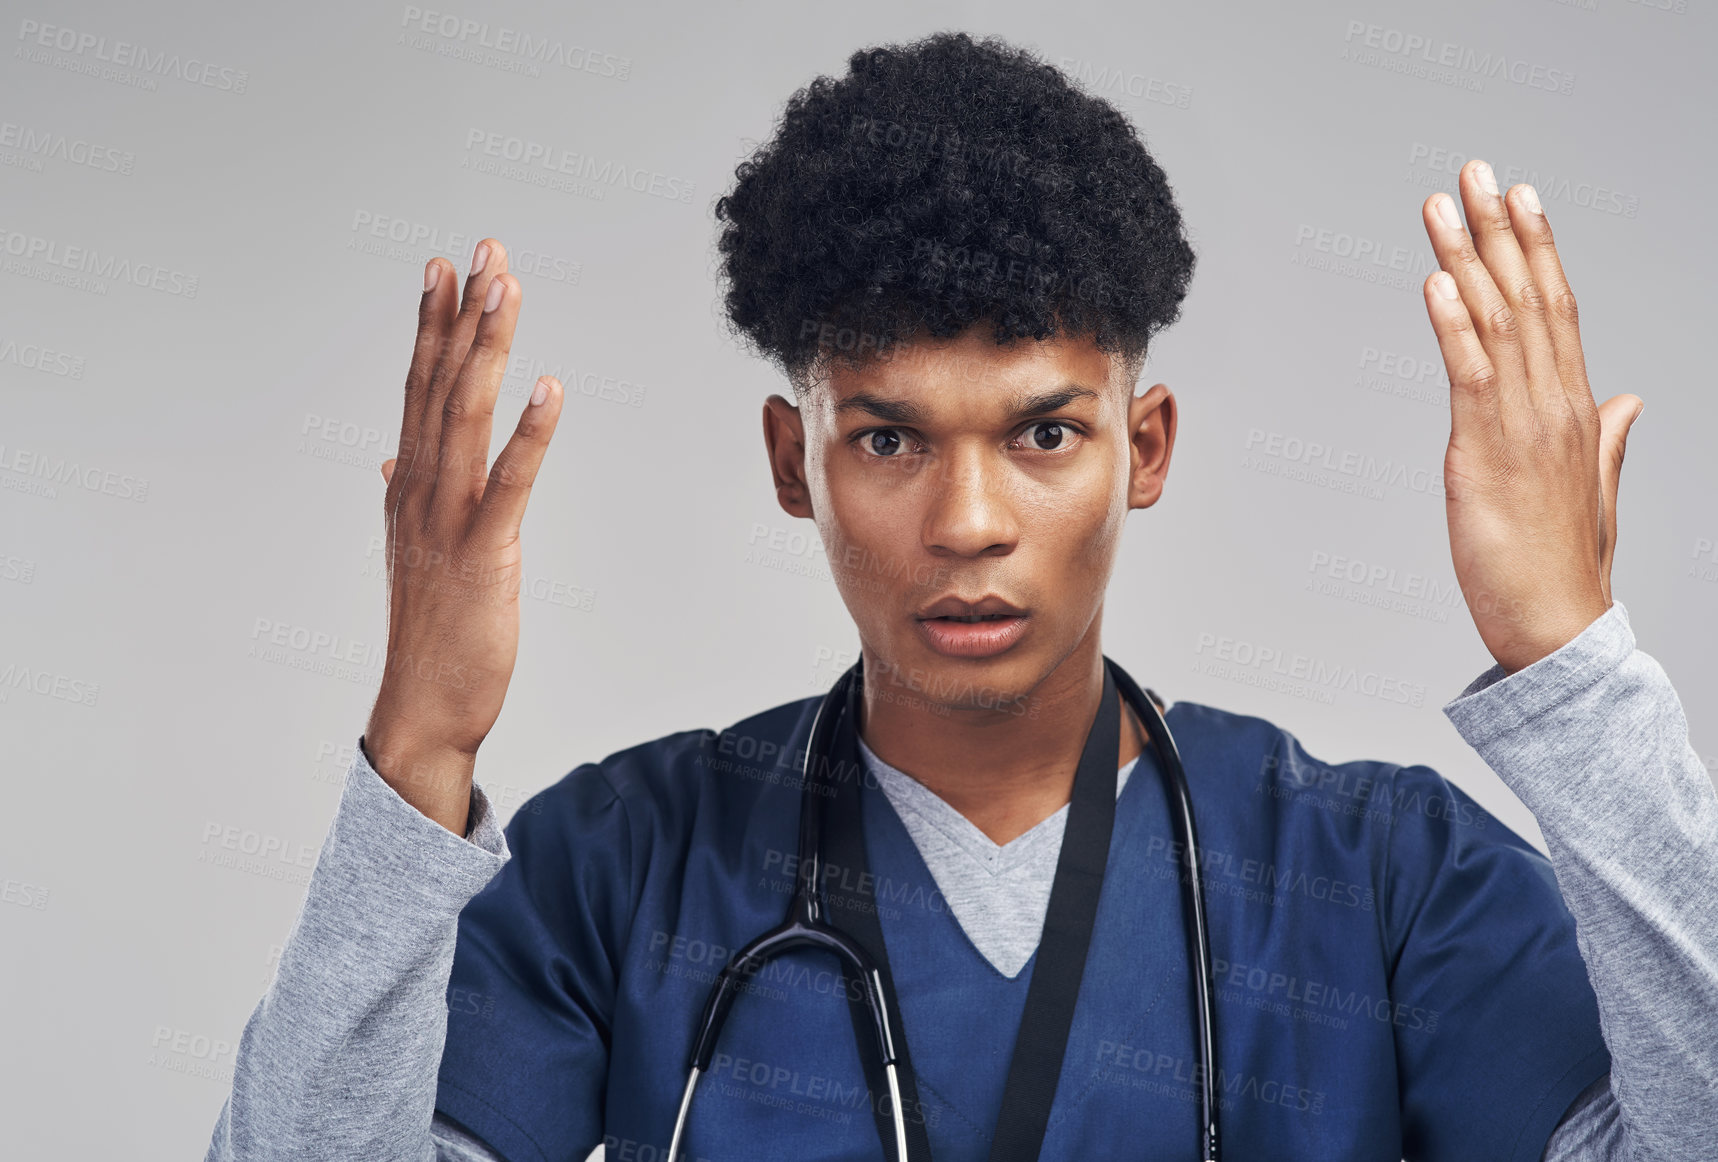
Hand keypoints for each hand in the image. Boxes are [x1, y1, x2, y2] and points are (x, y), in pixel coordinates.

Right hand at [364, 239, 563, 832]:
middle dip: (462, 313)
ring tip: (505, 288)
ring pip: (464, 416)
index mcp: (409, 485)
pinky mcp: (482, 554)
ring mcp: (445, 520)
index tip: (443, 267)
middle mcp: (419, 490)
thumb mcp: (414, 550)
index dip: (431, 324)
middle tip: (484, 249)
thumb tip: (391, 456)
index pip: (418, 388)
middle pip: (439, 384)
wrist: (424, 708)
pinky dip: (529, 432)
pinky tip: (550, 387)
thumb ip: (403, 494)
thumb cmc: (431, 630)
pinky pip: (508, 483)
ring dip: (486, 348)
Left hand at [1419, 159, 1643, 675]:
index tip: (1521, 197)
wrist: (1558, 630)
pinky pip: (1471, 376)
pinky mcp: (1487, 453)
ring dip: (1469, 258)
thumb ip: (1610, 440)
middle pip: (1529, 299)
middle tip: (1477, 172)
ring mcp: (1524, 427)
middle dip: (1502, 231)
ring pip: (1498, 323)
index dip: (1538, 249)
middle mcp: (1555, 407)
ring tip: (1445, 205)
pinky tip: (1437, 281)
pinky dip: (1453, 325)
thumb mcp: (1593, 492)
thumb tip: (1629, 401)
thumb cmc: (1563, 569)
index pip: (1557, 311)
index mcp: (1576, 412)